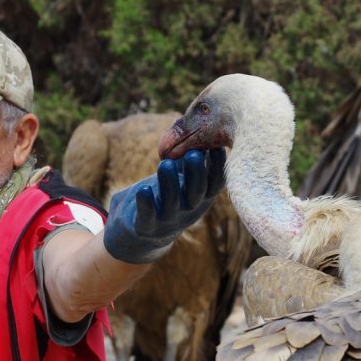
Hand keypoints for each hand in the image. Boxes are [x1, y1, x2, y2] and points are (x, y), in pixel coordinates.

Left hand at [103, 148, 225, 263]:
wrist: (142, 233)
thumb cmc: (165, 196)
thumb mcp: (181, 179)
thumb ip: (189, 159)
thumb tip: (201, 126)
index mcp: (201, 197)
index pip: (215, 184)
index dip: (218, 167)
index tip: (217, 147)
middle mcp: (189, 210)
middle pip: (197, 193)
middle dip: (197, 174)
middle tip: (194, 154)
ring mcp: (168, 220)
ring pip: (171, 203)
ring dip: (170, 184)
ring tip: (166, 164)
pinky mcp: (146, 226)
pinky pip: (147, 215)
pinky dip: (146, 203)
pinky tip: (143, 189)